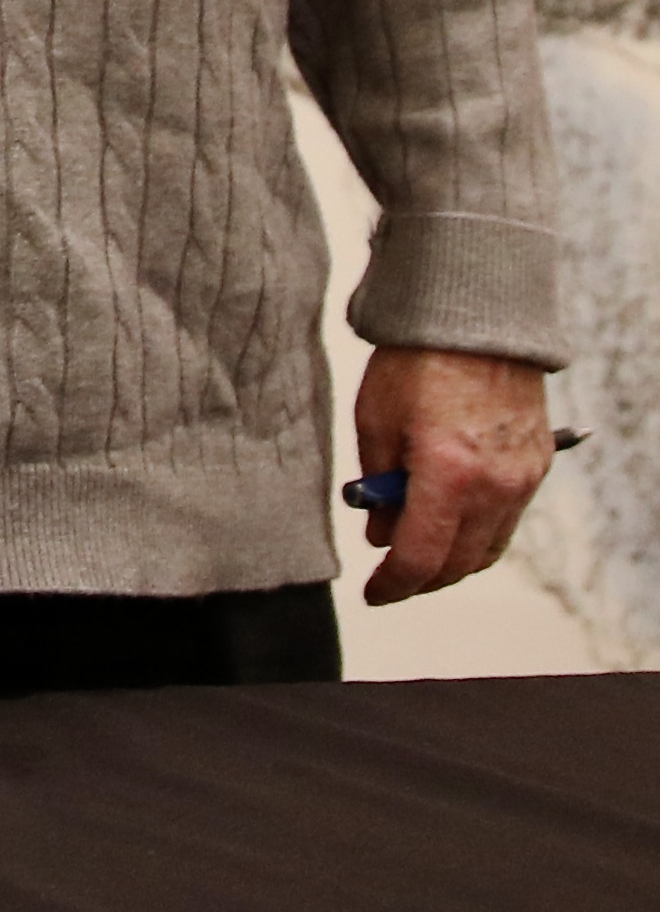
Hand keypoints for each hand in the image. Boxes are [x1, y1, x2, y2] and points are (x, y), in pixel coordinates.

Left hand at [352, 346, 553, 605]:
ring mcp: (523, 478)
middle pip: (460, 563)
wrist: (475, 318)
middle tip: (391, 576)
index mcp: (448, 473)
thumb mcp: (374, 421)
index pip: (420, 557)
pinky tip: (450, 522)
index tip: (374, 593)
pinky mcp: (537, 465)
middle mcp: (495, 484)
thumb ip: (378, 485)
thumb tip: (380, 532)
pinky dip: (478, 533)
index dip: (393, 584)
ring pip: (489, 548)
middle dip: (422, 577)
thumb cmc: (417, 361)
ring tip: (417, 550)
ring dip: (452, 560)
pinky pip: (508, 520)